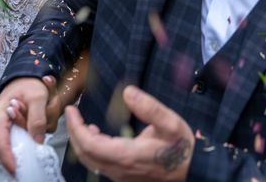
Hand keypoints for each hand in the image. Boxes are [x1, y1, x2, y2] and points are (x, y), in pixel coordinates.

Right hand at [0, 77, 49, 174]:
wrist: (23, 80)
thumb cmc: (28, 86)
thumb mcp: (38, 97)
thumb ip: (38, 118)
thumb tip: (37, 141)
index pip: (0, 145)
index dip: (8, 160)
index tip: (17, 170)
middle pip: (1, 151)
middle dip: (18, 150)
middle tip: (33, 142)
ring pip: (6, 149)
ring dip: (21, 144)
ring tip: (32, 127)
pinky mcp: (1, 133)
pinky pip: (9, 145)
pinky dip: (20, 142)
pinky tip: (29, 131)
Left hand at [65, 85, 193, 181]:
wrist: (194, 171)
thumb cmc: (182, 148)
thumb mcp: (170, 123)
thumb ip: (149, 107)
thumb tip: (128, 92)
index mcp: (127, 155)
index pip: (89, 144)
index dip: (76, 127)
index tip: (71, 110)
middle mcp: (120, 169)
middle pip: (85, 155)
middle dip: (74, 133)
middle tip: (72, 114)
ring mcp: (121, 176)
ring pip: (91, 162)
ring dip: (82, 143)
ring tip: (83, 124)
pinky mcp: (125, 177)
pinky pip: (101, 165)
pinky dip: (92, 150)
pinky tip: (98, 137)